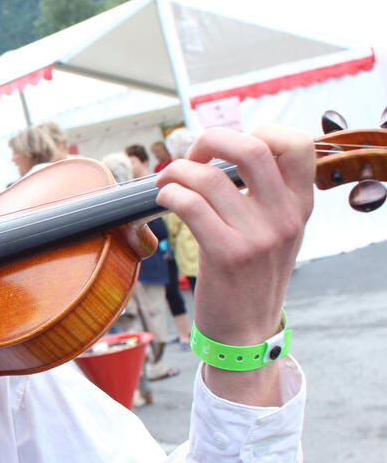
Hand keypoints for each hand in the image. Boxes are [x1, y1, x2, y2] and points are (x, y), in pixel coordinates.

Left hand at [155, 127, 313, 399]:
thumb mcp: (275, 231)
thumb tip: (222, 151)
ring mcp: (258, 236)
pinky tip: (164, 201)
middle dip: (210, 140)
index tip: (228, 150)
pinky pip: (190, 205)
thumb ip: (264, 193)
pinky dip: (169, 194)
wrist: (246, 331)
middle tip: (191, 157)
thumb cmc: (250, 275)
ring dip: (176, 171)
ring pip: (210, 177)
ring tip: (166, 182)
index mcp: (300, 204)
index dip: (258, 131)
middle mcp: (285, 216)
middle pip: (251, 147)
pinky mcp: (227, 255)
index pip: (296, 143)